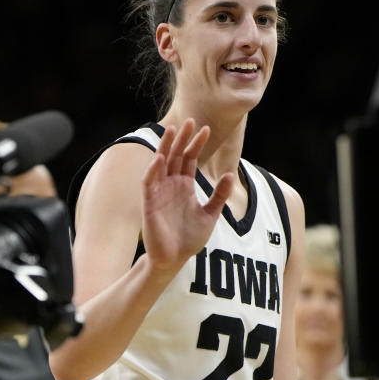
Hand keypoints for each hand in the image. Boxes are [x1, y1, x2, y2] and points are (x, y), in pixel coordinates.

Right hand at [141, 118, 233, 271]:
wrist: (174, 259)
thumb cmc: (189, 238)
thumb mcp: (210, 214)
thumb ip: (218, 195)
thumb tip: (229, 175)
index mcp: (184, 186)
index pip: (190, 159)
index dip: (196, 144)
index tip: (206, 129)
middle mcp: (171, 185)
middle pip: (176, 156)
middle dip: (182, 138)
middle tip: (190, 120)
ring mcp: (159, 192)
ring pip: (161, 164)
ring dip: (165, 147)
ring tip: (172, 130)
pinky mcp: (149, 203)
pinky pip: (149, 183)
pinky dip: (153, 170)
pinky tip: (160, 158)